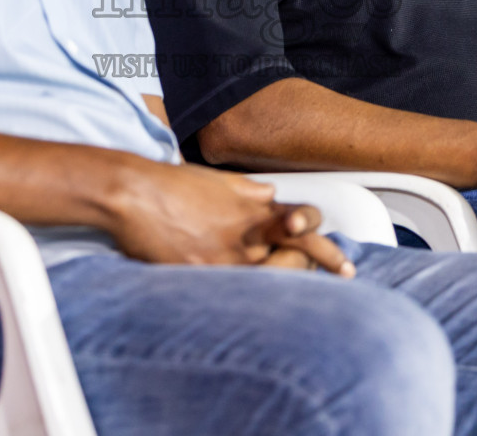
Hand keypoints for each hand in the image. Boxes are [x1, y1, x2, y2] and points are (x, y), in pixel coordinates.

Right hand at [110, 162, 353, 275]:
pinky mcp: (199, 278)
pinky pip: (229, 294)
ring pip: (265, 282)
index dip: (326, 249)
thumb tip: (272, 197)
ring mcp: (224, 263)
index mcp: (254, 212)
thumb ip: (251, 193)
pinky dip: (237, 295)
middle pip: (292, 265)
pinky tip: (230, 295)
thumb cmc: (173, 184)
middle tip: (315, 276)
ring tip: (267, 280)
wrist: (133, 195)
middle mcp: (245, 240)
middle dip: (306, 270)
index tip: (343, 266)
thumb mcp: (221, 181)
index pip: (304, 230)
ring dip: (273, 281)